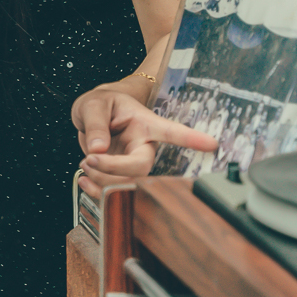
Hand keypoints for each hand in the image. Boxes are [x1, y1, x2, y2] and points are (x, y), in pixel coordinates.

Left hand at [72, 85, 217, 197]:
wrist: (93, 114)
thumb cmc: (101, 104)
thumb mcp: (95, 104)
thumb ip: (96, 123)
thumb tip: (98, 148)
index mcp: (145, 124)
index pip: (171, 131)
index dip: (191, 139)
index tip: (211, 144)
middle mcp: (143, 145)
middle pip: (141, 166)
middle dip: (115, 169)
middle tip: (90, 159)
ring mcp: (131, 161)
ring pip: (128, 182)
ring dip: (102, 180)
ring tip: (86, 163)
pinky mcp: (118, 174)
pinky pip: (113, 190)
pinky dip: (96, 191)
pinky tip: (84, 181)